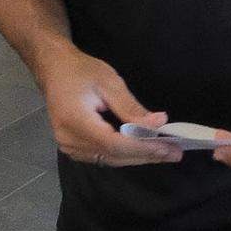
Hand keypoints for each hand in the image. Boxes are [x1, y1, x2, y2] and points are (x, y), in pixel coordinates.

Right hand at [35, 46, 183, 167]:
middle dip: (146, 155)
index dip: (142, 148)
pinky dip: (125, 154)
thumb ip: (131, 108)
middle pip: (113, 155)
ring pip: (110, 159)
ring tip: (165, 152)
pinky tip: (144, 150)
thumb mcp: (109, 83)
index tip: (168, 147)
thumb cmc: (81, 71)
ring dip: (138, 157)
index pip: (113, 143)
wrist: (55, 70)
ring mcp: (68, 146)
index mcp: (75, 119)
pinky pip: (103, 157)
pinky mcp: (72, 148)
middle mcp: (68, 138)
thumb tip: (158, 124)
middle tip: (175, 152)